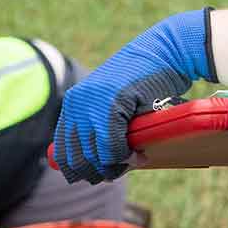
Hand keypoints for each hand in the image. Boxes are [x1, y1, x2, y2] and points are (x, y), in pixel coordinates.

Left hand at [53, 10, 213, 183]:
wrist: (164, 52)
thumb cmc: (144, 81)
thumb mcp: (114, 103)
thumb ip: (100, 127)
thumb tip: (93, 166)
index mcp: (73, 103)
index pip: (63, 152)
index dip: (79, 171)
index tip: (99, 175)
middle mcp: (78, 103)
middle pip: (77, 158)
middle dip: (98, 172)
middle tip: (118, 172)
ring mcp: (93, 103)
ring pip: (95, 155)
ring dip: (114, 167)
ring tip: (133, 163)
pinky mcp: (113, 103)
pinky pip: (113, 145)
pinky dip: (126, 157)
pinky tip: (139, 155)